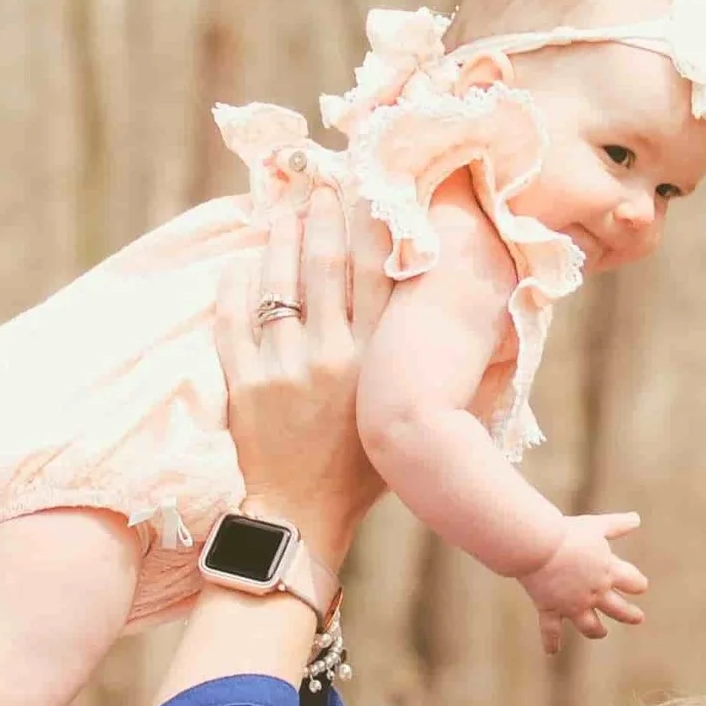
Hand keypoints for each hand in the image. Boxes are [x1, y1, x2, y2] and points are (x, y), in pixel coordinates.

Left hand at [213, 185, 394, 565]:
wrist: (303, 518)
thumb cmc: (364, 471)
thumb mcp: (406, 414)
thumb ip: (429, 369)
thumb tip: (471, 321)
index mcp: (379, 362)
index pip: (379, 274)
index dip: (372, 225)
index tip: (368, 191)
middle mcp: (335, 357)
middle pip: (326, 267)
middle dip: (321, 219)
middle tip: (318, 187)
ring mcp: (285, 369)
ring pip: (279, 285)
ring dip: (279, 240)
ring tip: (281, 211)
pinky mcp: (244, 385)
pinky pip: (234, 320)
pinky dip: (236, 286)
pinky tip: (241, 262)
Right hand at [520, 512, 646, 653]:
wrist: (538, 546)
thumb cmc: (567, 533)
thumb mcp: (595, 526)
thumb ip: (616, 525)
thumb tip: (636, 518)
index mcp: (609, 571)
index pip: (633, 582)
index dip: (638, 584)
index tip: (640, 586)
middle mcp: (594, 593)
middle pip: (619, 609)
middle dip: (630, 614)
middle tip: (638, 618)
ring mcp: (573, 604)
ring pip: (590, 625)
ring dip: (597, 631)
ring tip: (602, 633)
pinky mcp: (551, 608)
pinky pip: (551, 630)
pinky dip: (551, 642)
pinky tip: (552, 652)